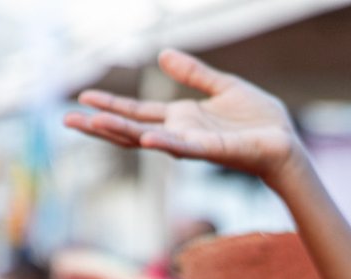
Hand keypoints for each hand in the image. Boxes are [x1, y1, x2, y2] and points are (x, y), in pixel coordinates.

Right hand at [66, 50, 300, 183]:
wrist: (285, 140)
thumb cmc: (258, 119)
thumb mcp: (222, 86)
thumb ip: (194, 73)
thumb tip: (162, 55)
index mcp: (180, 119)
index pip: (136, 112)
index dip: (110, 104)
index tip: (82, 98)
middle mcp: (180, 134)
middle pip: (130, 129)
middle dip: (99, 125)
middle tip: (66, 120)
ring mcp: (193, 145)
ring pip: (148, 139)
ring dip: (119, 132)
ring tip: (90, 122)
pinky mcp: (212, 151)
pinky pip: (183, 146)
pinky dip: (164, 142)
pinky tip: (144, 137)